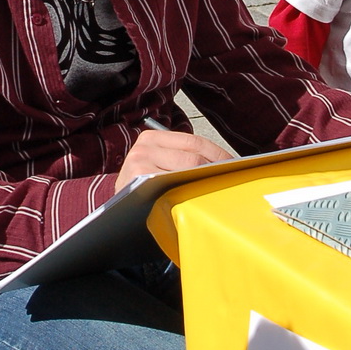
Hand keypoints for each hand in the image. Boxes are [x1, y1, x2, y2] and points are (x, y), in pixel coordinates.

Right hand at [114, 129, 231, 190]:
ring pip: (188, 169)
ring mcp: (141, 163)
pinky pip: (176, 186)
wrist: (116, 212)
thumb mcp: (157, 166)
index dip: (219, 154)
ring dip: (207, 180)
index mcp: (152, 137)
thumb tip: (224, 160)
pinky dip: (191, 192)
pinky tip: (200, 199)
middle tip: (231, 179)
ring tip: (221, 188)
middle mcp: (144, 147)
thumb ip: (180, 158)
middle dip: (216, 169)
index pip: (195, 141)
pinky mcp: (140, 180)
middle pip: (194, 157)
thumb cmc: (143, 190)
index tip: (234, 165)